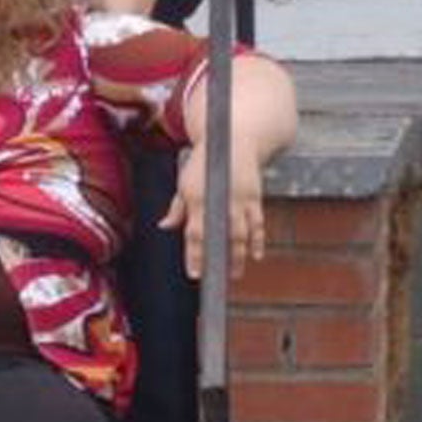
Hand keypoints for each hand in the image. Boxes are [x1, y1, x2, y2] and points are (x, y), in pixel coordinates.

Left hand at [164, 138, 267, 279]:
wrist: (232, 141)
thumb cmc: (203, 165)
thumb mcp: (185, 183)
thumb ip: (177, 208)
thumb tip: (164, 226)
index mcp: (196, 198)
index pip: (193, 233)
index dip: (194, 256)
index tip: (195, 275)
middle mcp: (218, 200)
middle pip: (220, 236)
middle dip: (219, 260)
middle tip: (218, 281)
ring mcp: (238, 199)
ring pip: (241, 233)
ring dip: (239, 255)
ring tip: (235, 274)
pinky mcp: (254, 197)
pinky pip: (257, 223)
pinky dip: (258, 240)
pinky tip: (256, 255)